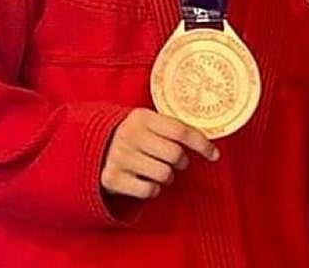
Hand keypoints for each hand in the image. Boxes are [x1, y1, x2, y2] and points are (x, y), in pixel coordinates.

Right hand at [100, 108, 219, 199]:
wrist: (93, 147)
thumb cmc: (133, 136)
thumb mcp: (148, 123)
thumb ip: (172, 128)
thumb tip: (209, 142)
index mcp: (142, 117)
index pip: (180, 131)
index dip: (202, 144)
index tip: (214, 155)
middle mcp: (129, 135)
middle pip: (175, 155)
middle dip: (181, 162)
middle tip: (175, 161)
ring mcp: (119, 157)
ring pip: (164, 175)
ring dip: (167, 177)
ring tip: (156, 170)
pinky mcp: (112, 178)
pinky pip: (149, 191)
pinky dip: (152, 190)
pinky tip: (144, 180)